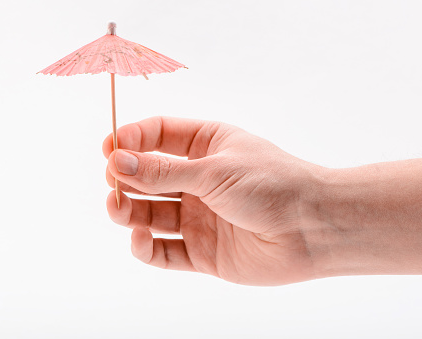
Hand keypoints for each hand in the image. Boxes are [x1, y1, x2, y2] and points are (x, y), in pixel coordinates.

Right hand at [103, 117, 333, 285]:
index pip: (159, 135)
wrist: (312, 229)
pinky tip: (140, 239)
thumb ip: (164, 172)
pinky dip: (146, 248)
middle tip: (113, 182)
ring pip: (151, 215)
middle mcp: (200, 181)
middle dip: (125, 178)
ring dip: (128, 211)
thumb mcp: (214, 170)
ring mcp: (200, 217)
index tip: (108, 147)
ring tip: (117, 207)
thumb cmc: (272, 185)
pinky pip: (165, 251)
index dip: (131, 139)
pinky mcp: (203, 252)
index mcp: (207, 146)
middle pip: (149, 177)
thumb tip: (118, 161)